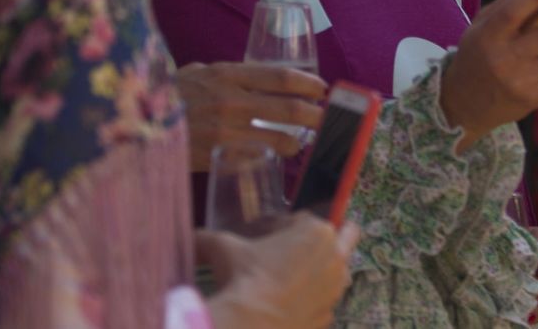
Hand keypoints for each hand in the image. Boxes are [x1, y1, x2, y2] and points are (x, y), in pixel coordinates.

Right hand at [177, 62, 326, 166]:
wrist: (134, 123)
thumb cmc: (169, 94)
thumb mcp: (199, 72)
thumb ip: (229, 74)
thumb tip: (260, 76)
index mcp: (227, 75)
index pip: (281, 77)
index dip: (308, 84)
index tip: (322, 89)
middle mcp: (231, 101)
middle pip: (290, 109)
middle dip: (316, 116)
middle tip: (325, 119)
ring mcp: (225, 132)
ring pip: (279, 140)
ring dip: (297, 142)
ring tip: (301, 142)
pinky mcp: (218, 157)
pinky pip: (255, 160)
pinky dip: (269, 159)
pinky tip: (273, 158)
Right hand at [200, 215, 358, 328]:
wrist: (249, 326)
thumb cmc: (243, 278)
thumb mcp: (223, 248)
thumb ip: (208, 237)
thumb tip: (191, 236)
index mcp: (318, 232)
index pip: (304, 219)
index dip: (285, 227)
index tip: (268, 237)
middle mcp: (336, 257)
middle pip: (346, 235)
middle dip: (326, 239)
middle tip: (299, 249)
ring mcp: (336, 290)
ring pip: (338, 272)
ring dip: (321, 271)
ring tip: (291, 280)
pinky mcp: (330, 317)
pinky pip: (324, 303)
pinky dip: (312, 302)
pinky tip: (287, 306)